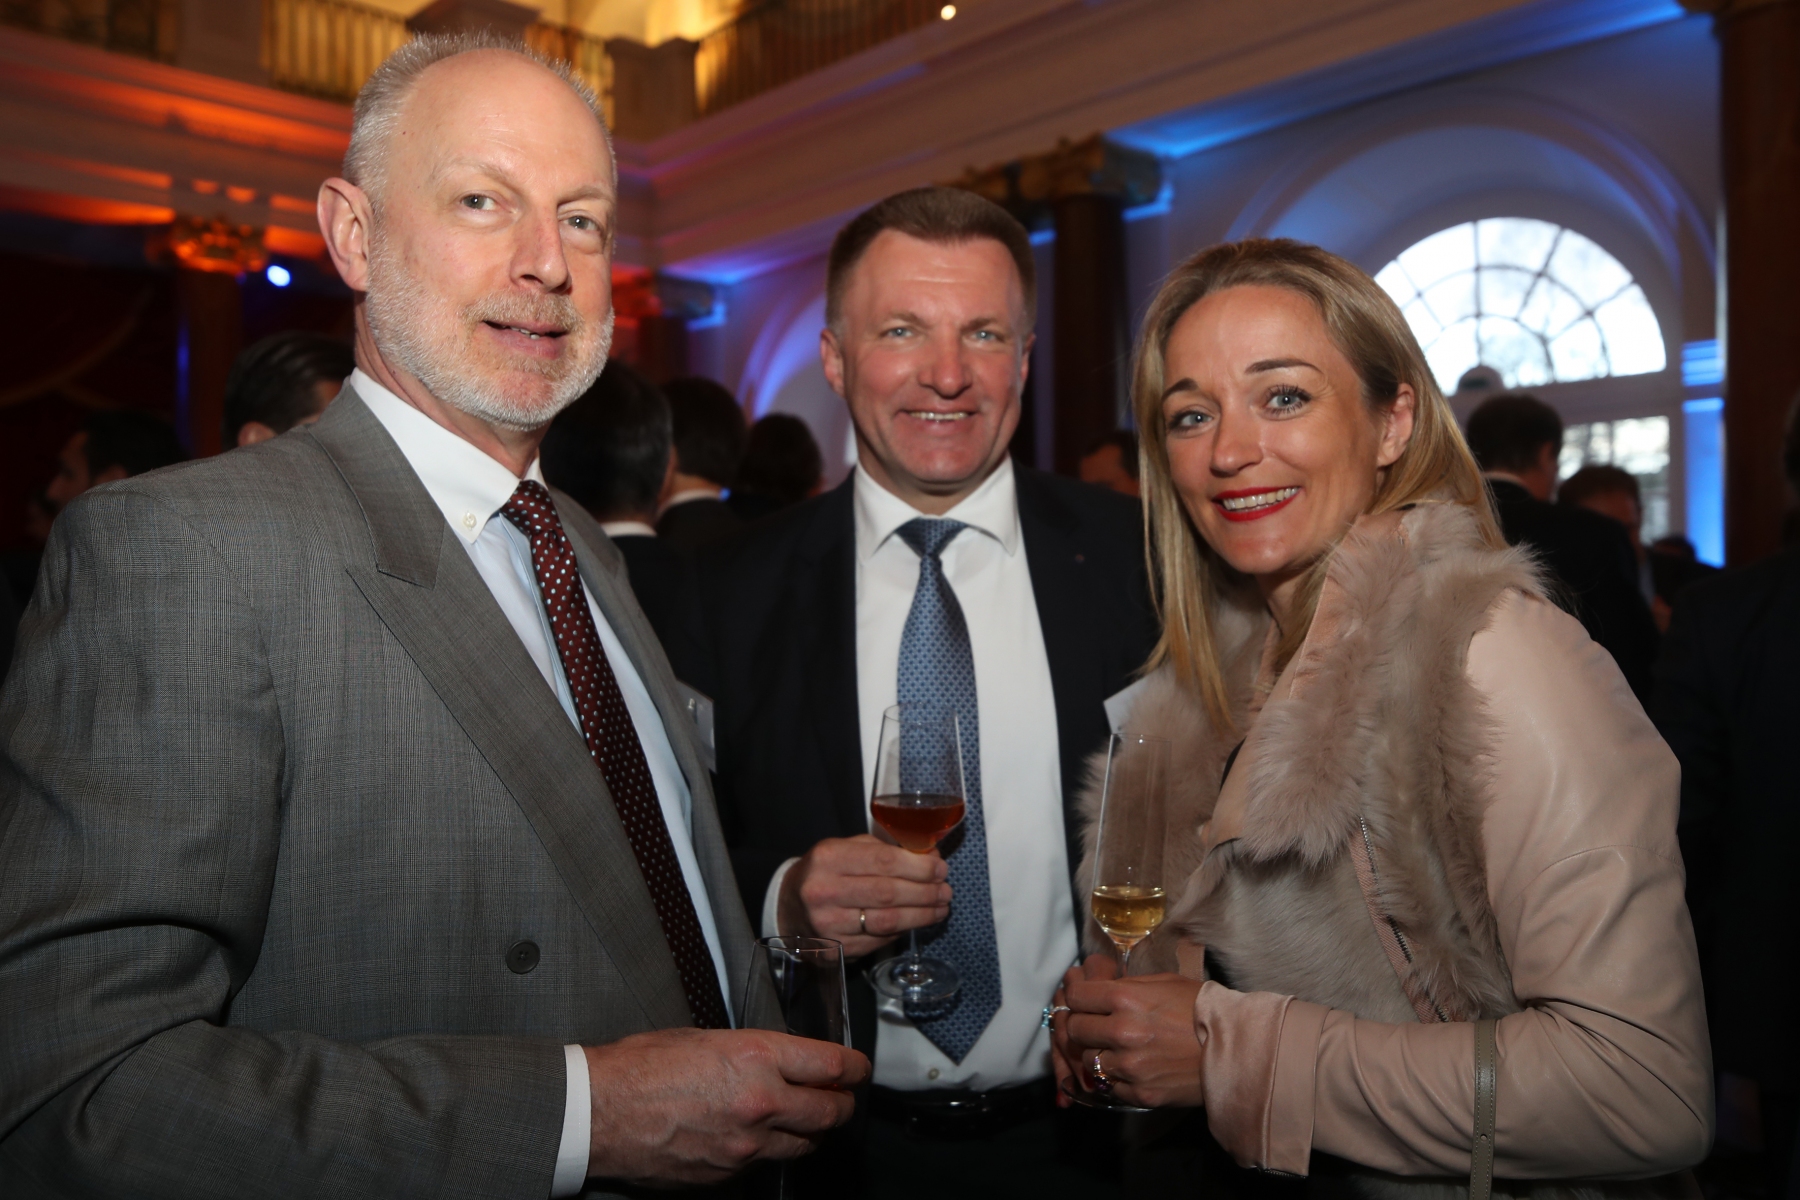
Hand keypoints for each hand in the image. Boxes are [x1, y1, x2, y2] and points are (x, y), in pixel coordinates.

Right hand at [584, 1027, 869, 1185]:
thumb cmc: (641, 1067)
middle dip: (843, 1104)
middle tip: (841, 1097)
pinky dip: (771, 1149)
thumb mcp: (705, 1038)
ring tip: (804, 1118)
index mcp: (757, 1057)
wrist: (599, 1112)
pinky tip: (757, 1136)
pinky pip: (766, 1162)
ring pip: (805, 1144)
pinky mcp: (728, 1174)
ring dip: (811, 1131)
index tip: (858, 1068)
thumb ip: (751, 1052)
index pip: (833, 1066)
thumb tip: (779, 1061)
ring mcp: (746, 1145)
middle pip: (831, 1112)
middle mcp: (761, 1103)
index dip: (855, 1068)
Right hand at [777, 834, 950, 957]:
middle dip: (925, 892)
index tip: (940, 868)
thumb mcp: (846, 849)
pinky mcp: (834, 950)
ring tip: (940, 907)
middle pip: (888, 893)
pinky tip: (916, 922)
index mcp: (828, 858)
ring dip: (921, 915)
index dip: (918, 866)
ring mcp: (827, 925)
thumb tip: (929, 855)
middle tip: (945, 890)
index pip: (883, 861)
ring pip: (887, 922)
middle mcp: (824, 891)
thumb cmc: (826, 872)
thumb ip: (884, 849)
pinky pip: (878, 941)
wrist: (789, 906)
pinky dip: (902, 931)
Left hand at [1062, 964, 1204, 1108]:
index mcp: (1126, 998)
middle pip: (1075, 1030)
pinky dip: (1116, 1078)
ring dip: (1098, 1054)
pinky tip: (1133, 1068)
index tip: (1084, 1001)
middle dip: (1082, 1026)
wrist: (1236, 1049)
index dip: (1078, 998)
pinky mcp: (1140, 1092)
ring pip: (1089, 1060)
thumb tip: (1097, 987)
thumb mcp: (1163, 983)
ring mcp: (1130, 1066)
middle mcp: (1122, 1032)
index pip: (1076, 998)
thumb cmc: (1201, 1009)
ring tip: (1118, 1049)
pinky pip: (1109, 1086)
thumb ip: (1126, 986)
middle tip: (1096, 1026)